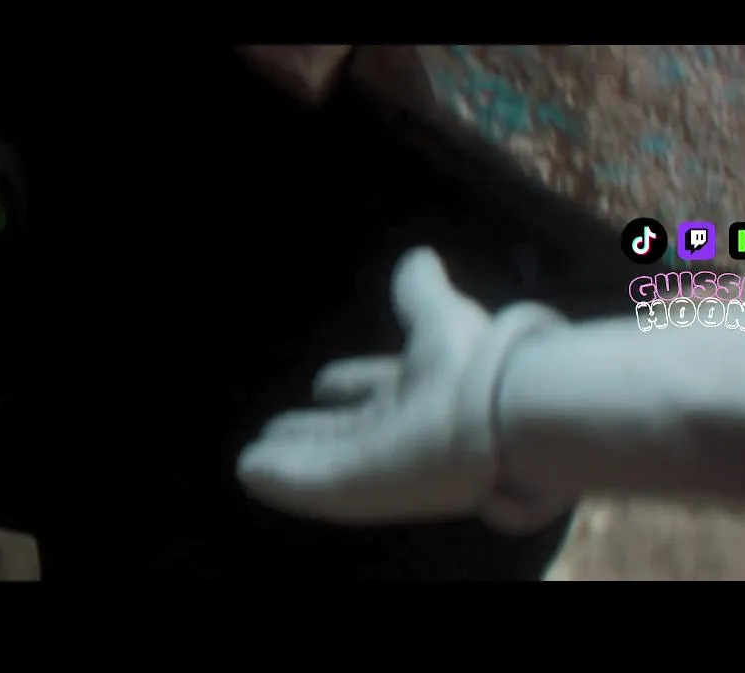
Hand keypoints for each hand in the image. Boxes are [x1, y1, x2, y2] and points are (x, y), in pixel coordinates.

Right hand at [236, 247, 566, 530]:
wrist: (498, 414)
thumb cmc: (471, 362)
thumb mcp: (440, 315)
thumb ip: (420, 292)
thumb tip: (418, 257)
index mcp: (419, 390)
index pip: (373, 390)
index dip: (348, 386)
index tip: (324, 383)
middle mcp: (399, 433)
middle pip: (344, 437)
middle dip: (311, 435)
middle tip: (274, 433)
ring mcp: (376, 466)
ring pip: (323, 464)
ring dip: (289, 460)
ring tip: (249, 459)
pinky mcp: (359, 487)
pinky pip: (312, 484)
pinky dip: (281, 478)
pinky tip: (246, 470)